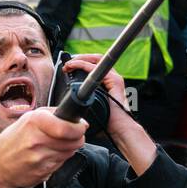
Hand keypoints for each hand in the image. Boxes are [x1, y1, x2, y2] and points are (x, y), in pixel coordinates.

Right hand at [0, 109, 87, 187]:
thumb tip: (80, 120)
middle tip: (70, 135)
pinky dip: (59, 159)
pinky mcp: (43, 172)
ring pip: (70, 152)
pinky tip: (47, 155)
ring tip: (53, 145)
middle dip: (77, 137)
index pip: (68, 127)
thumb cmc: (13, 140)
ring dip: (68, 148)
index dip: (79, 128)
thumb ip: (55, 115)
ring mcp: (40, 158)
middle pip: (75, 141)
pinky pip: (61, 163)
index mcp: (35, 122)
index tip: (80, 126)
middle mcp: (37, 140)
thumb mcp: (29, 118)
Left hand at [64, 55, 154, 175]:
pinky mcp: (115, 81)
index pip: (94, 65)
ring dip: (80, 59)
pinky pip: (97, 67)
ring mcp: (114, 78)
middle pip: (95, 59)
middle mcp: (111, 78)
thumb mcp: (90, 108)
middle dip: (80, 58)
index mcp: (106, 83)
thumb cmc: (106, 122)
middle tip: (67, 64)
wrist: (119, 129)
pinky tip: (74, 66)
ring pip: (96, 59)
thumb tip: (67, 106)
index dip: (81, 62)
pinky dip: (83, 64)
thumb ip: (83, 102)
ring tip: (68, 65)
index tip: (68, 67)